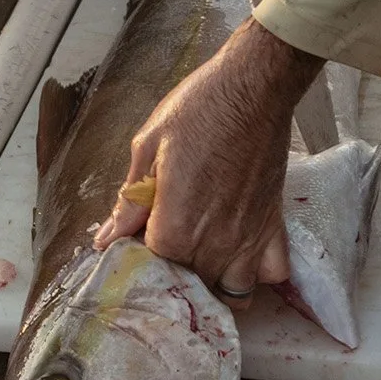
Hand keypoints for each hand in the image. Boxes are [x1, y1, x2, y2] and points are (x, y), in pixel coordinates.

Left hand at [94, 18, 321, 296]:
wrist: (254, 87)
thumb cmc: (197, 109)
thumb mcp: (147, 148)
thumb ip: (129, 203)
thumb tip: (106, 239)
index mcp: (175, 229)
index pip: (149, 268)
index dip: (139, 256)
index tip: (137, 238)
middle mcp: (213, 246)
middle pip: (188, 285)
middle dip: (172, 272)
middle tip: (164, 243)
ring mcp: (248, 241)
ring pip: (231, 292)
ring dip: (213, 283)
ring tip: (200, 261)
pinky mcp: (274, 227)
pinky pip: (271, 274)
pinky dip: (257, 273)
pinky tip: (241, 256)